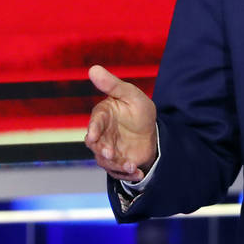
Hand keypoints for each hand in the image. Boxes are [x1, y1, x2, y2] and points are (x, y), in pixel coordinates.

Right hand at [85, 65, 157, 181]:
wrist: (151, 131)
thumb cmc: (138, 109)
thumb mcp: (131, 95)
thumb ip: (113, 85)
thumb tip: (93, 68)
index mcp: (102, 116)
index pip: (95, 123)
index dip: (93, 130)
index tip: (92, 136)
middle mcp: (101, 135)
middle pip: (96, 145)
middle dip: (102, 151)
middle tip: (111, 154)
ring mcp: (108, 150)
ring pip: (105, 161)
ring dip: (117, 165)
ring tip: (132, 166)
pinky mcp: (117, 163)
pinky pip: (118, 171)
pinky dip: (127, 174)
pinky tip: (138, 173)